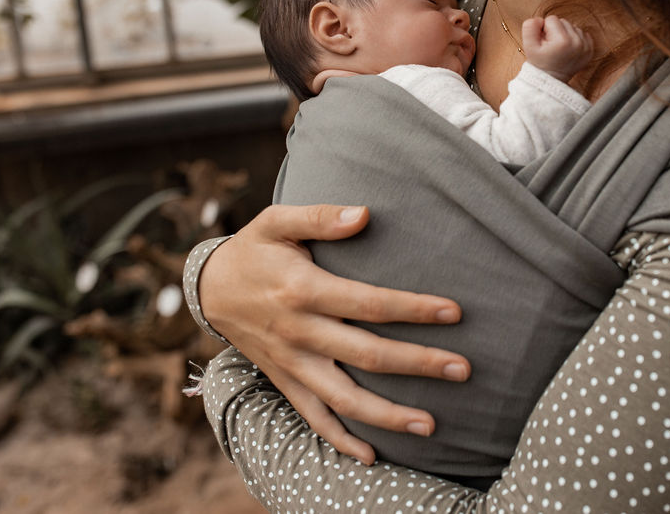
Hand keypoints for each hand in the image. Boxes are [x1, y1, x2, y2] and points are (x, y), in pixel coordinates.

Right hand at [198, 204, 471, 463]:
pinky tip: (372, 455)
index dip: (413, 309)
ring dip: (387, 415)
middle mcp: (299, 332)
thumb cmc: (254, 250)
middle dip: (417, 364)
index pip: (369, 304)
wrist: (207, 289)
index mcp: (303, 290)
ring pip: (344, 397)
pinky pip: (313, 417)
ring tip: (430, 426)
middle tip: (462, 369)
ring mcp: (291, 363)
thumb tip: (364, 213)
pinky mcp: (284, 380)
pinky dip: (340, 439)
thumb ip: (319, 217)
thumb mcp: (276, 221)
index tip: (454, 312)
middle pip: (367, 355)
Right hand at [521, 15, 594, 82]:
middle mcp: (577, 42)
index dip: (544, 29)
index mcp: (562, 41)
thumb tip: (540, 19)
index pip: (551, 19)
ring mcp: (586, 46)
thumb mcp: (528, 46)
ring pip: (572, 26)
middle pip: (563, 21)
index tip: (544, 43)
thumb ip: (529, 27)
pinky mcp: (590, 49)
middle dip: (555, 31)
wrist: (552, 80)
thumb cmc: (539, 63)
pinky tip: (567, 49)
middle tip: (551, 46)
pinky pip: (581, 33)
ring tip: (559, 48)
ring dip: (564, 34)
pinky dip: (573, 38)